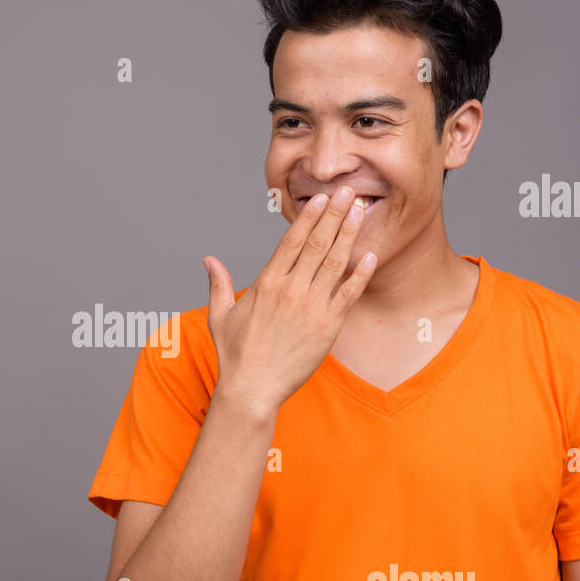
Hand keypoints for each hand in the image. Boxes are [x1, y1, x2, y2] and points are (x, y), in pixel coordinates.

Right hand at [202, 186, 376, 413]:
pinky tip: (370, 256)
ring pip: (335, 263)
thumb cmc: (235, 355)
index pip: (291, 241)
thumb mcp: (220, 315)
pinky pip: (348, 295)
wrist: (252, 389)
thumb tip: (209, 260)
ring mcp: (311, 307)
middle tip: (348, 191)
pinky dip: (360, 275)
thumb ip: (218, 284)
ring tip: (360, 211)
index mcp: (266, 283)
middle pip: (317, 244)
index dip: (308, 217)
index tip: (320, 198)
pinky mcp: (327, 327)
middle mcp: (290, 290)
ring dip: (349, 234)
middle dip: (334, 214)